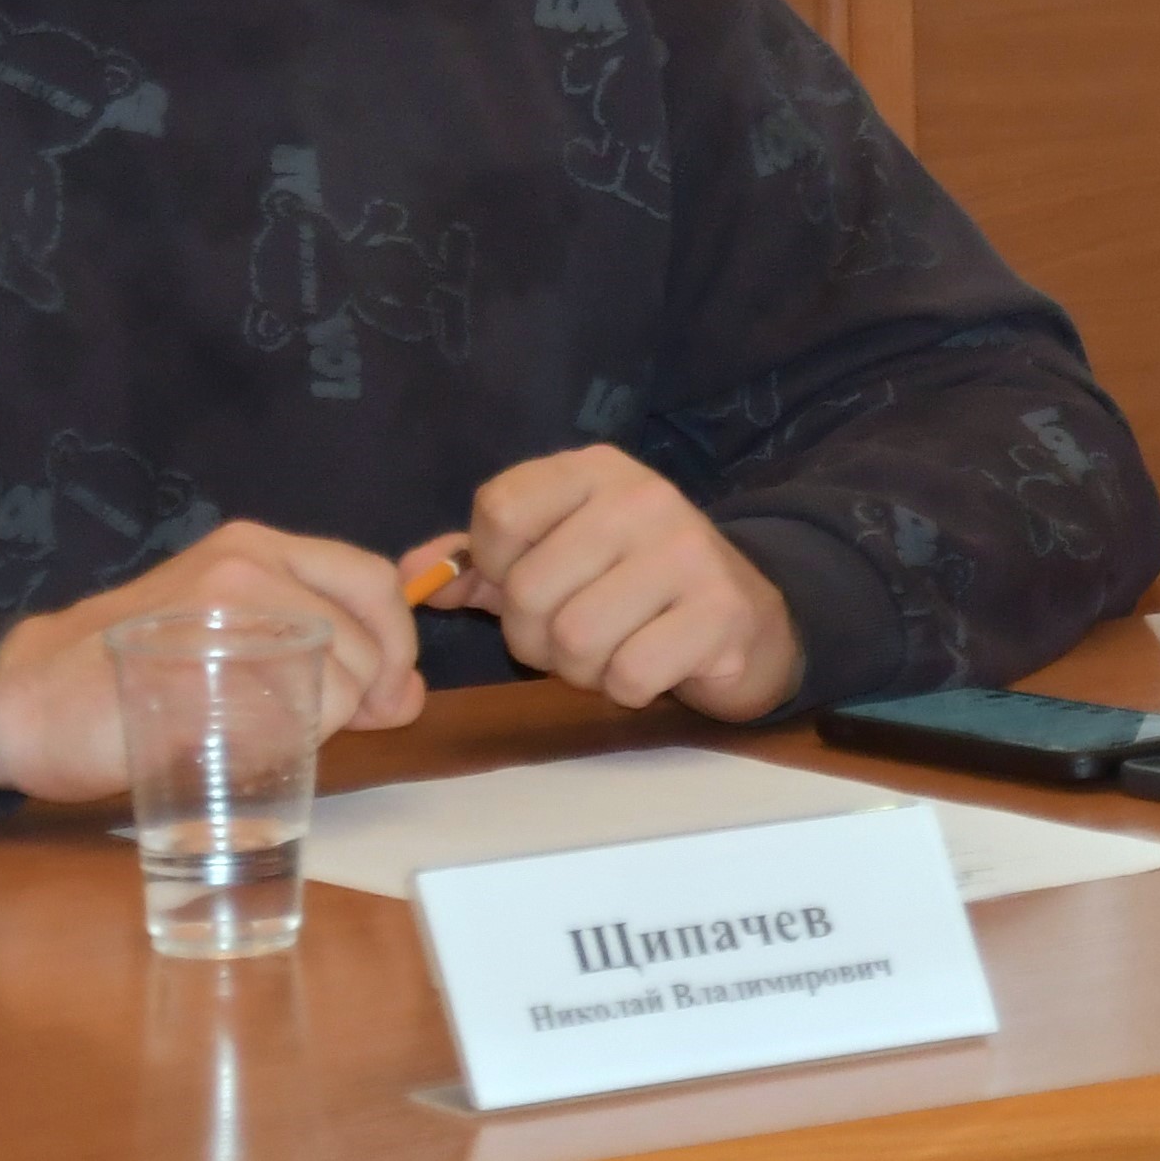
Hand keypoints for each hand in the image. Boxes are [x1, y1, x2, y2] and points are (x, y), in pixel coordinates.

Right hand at [0, 517, 428, 803]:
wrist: (26, 698)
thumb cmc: (131, 674)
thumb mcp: (225, 634)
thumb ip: (311, 649)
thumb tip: (404, 694)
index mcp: (253, 547)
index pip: (370, 578)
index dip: (396, 640)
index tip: (388, 689)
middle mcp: (245, 565)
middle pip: (364, 638)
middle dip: (372, 694)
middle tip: (340, 729)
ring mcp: (220, 614)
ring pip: (336, 681)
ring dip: (324, 724)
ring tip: (268, 735)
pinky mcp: (200, 672)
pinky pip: (290, 718)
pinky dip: (286, 746)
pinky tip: (243, 748)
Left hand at [417, 446, 803, 720]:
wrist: (750, 617)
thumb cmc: (635, 586)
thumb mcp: (560, 555)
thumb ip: (481, 563)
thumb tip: (409, 579)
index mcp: (594, 471)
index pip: (498, 510)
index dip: (496, 567)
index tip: (528, 582)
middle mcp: (642, 497)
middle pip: (529, 590)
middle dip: (538, 638)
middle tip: (576, 634)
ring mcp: (687, 552)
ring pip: (574, 639)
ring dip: (583, 670)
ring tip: (614, 650)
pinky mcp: (719, 613)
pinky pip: (628, 675)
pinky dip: (627, 689)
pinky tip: (653, 666)